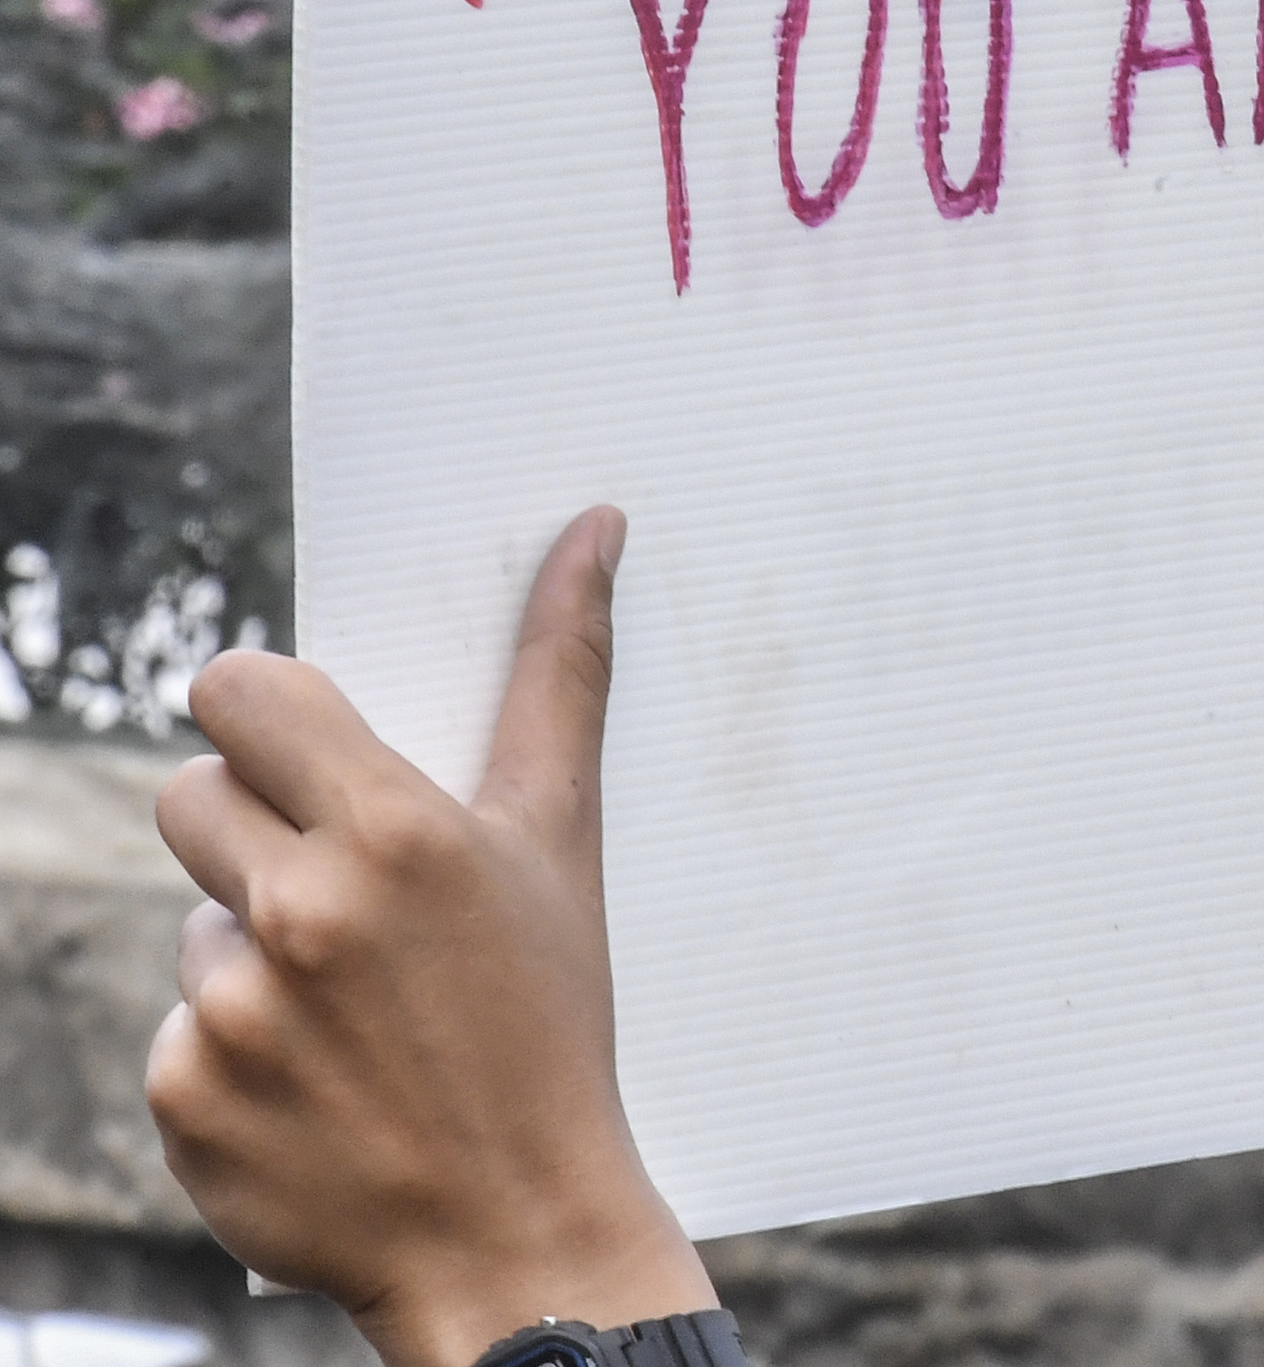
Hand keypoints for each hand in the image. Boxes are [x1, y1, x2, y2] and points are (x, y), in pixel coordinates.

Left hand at [146, 508, 714, 1366]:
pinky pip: (179, 1030)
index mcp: (393, 831)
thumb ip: (559, 677)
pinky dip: (235, 1054)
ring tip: (353, 1014)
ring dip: (254, 955)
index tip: (297, 743)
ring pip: (195, 924)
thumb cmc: (553, 1021)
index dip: (258, 709)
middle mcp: (298, 911)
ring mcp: (228, 1011)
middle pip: (188, 795)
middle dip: (250, 826)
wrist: (516, 1229)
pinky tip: (317, 1084)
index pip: (237, 692)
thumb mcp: (561, 845)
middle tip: (338, 891)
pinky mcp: (182, 1096)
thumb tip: (592, 526)